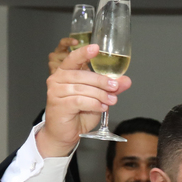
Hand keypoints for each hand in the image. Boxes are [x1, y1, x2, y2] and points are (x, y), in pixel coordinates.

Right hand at [36, 44, 132, 158]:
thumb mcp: (97, 98)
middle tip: (115, 88)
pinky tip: (102, 107)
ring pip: (82, 89)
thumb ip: (110, 88)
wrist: (65, 133)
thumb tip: (126, 81)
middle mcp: (57, 79)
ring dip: (100, 95)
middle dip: (102, 81)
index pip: (73, 59)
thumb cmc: (78, 113)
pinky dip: (94, 104)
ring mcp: (55, 92)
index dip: (84, 53)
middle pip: (82, 75)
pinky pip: (80, 101)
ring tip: (111, 101)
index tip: (96, 48)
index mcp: (65, 73)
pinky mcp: (58, 105)